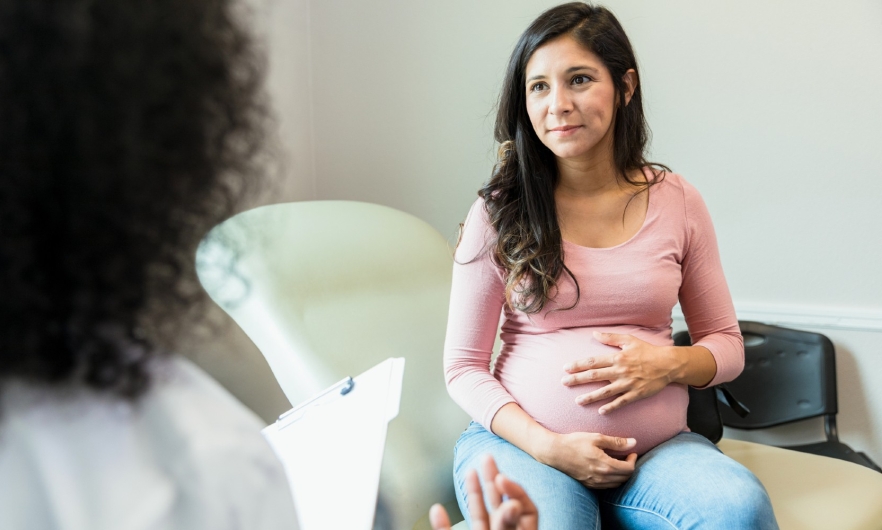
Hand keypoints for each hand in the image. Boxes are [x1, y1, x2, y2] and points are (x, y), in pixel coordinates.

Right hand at [429, 455, 537, 529]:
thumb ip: (508, 524)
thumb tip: (514, 504)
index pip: (526, 510)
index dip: (515, 490)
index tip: (501, 477)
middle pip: (502, 506)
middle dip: (493, 479)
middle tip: (487, 456)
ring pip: (479, 516)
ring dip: (473, 493)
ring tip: (470, 471)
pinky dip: (441, 525)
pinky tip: (436, 510)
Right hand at [541, 431, 636, 488]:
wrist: (555, 452)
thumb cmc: (575, 442)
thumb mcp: (596, 438)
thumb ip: (616, 442)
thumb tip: (634, 442)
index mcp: (605, 465)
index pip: (629, 469)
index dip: (633, 460)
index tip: (631, 452)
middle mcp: (601, 477)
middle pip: (625, 478)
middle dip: (629, 467)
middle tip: (627, 456)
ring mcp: (594, 483)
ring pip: (616, 484)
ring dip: (621, 474)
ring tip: (618, 462)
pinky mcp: (588, 485)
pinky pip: (606, 486)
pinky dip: (612, 479)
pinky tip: (607, 469)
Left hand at [561, 331, 681, 414]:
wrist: (668, 364)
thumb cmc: (647, 351)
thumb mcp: (629, 340)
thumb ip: (611, 337)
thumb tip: (594, 334)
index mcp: (617, 358)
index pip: (593, 362)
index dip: (578, 365)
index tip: (566, 368)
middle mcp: (620, 371)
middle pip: (594, 376)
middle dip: (578, 380)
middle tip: (564, 383)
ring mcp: (628, 384)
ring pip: (605, 392)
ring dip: (590, 397)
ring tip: (578, 401)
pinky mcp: (636, 394)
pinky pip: (621, 402)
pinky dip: (611, 407)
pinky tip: (601, 411)